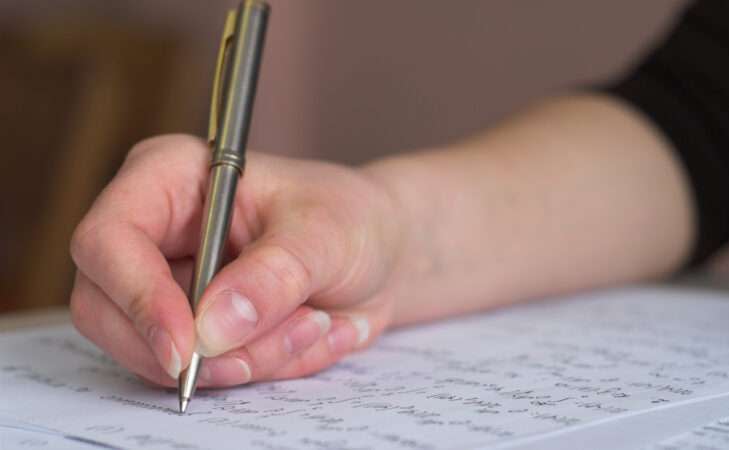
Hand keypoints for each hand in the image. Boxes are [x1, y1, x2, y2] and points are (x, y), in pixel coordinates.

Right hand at [70, 134, 403, 386]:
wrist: (380, 253)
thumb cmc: (349, 218)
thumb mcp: (324, 235)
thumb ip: (272, 275)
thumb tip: (211, 328)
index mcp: (170, 178)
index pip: (109, 240)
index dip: (137, 297)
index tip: (189, 346)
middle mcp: (155, 234)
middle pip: (107, 310)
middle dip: (194, 347)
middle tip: (270, 347)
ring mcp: (168, 286)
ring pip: (159, 354)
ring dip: (246, 358)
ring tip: (315, 323)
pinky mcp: (192, 327)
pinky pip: (202, 373)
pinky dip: (261, 366)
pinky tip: (308, 331)